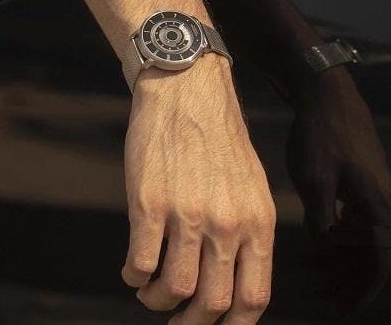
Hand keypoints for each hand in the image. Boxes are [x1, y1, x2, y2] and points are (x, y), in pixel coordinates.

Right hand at [122, 52, 276, 323]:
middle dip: (190, 324)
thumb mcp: (251, 186)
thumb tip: (237, 286)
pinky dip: (134, 276)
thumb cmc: (218, 138)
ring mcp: (187, 214)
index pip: (254, 298)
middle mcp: (227, 222)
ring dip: (157, 300)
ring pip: (173, 291)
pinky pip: (139, 266)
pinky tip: (133, 266)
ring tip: (150, 288)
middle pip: (212, 305)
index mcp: (257, 220)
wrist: (187, 89)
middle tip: (176, 318)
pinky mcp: (149, 203)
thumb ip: (248, 233)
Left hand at [285, 69, 390, 311]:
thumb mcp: (314, 183)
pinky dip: (347, 234)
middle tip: (330, 299)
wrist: (326, 91)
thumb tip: (324, 246)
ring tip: (324, 275)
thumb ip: (322, 222)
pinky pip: (362, 215)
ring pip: (368, 233)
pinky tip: (324, 238)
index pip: (382, 262)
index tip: (343, 308)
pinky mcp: (366, 173)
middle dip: (355, 278)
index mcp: (378, 204)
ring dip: (350, 257)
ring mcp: (377, 184)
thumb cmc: (320, 135)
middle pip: (377, 251)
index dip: (364, 290)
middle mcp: (386, 198)